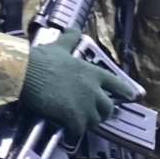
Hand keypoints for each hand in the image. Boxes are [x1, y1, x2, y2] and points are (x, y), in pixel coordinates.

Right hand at [16, 28, 138, 137]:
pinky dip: (74, 130)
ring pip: (95, 120)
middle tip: (93, 115)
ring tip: (79, 122)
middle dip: (102, 112)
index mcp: (93, 72)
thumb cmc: (42, 59)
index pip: (116, 84)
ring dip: (88, 122)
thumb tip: (73, 28)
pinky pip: (80, 129)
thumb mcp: (60, 46)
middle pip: (108, 107)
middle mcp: (94, 88)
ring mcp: (85, 103)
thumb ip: (70, 39)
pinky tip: (68, 128)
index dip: (125, 91)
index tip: (132, 97)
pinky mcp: (73, 116)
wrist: (27, 72)